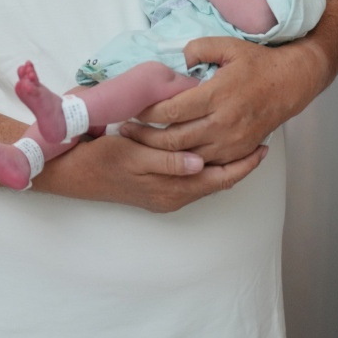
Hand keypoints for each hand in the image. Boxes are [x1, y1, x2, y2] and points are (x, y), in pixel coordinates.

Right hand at [33, 131, 266, 213]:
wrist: (73, 174)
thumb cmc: (101, 160)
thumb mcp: (133, 155)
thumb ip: (167, 160)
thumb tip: (201, 163)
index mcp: (172, 189)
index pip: (219, 178)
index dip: (243, 164)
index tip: (263, 146)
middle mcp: (174, 197)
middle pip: (217, 182)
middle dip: (240, 163)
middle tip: (261, 140)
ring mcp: (166, 196)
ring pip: (206, 181)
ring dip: (225, 164)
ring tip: (243, 143)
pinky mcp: (157, 190)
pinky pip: (192, 180)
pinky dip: (207, 166)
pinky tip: (210, 150)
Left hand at [119, 36, 299, 163]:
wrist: (290, 84)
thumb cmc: (256, 64)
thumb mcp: (227, 45)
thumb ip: (198, 48)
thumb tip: (176, 60)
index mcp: (217, 95)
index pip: (172, 111)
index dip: (147, 113)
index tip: (131, 109)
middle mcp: (223, 122)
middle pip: (174, 140)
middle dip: (145, 137)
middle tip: (125, 130)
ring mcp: (231, 141)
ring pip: (188, 156)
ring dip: (162, 153)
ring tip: (139, 145)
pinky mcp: (238, 152)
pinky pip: (206, 164)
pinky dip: (186, 162)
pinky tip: (169, 156)